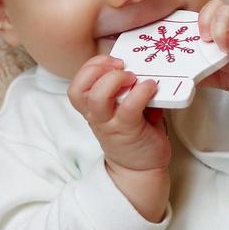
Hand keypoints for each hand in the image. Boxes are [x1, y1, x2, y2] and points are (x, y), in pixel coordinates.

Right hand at [68, 55, 171, 173]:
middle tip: (121, 67)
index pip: (77, 84)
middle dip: (99, 69)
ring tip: (133, 78)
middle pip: (80, 89)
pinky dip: (141, 92)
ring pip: (97, 98)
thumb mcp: (124, 108)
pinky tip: (150, 87)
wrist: (140, 168)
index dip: (91, 67)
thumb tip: (144, 69)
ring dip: (115, 80)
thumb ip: (129, 89)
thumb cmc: (134, 133)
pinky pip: (129, 107)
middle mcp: (97, 116)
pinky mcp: (129, 130)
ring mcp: (111, 124)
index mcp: (92, 108)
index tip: (112, 61)